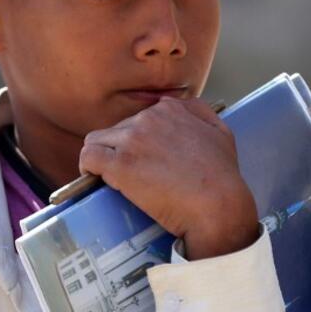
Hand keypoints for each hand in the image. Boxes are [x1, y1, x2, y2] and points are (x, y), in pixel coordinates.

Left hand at [79, 97, 259, 259]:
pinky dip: (87, 169)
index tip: (141, 159)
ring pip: (95, 142)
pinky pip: (88, 158)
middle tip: (129, 175)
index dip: (136, 141)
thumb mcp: (221, 132)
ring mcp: (132, 141)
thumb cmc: (223, 176)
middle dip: (119, 151)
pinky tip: (94, 180)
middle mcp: (148, 119)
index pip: (137, 119)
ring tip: (106, 177)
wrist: (217, 205)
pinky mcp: (120, 165)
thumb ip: (200, 112)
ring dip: (99, 158)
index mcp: (170, 109)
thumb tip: (178, 106)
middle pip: (115, 131)